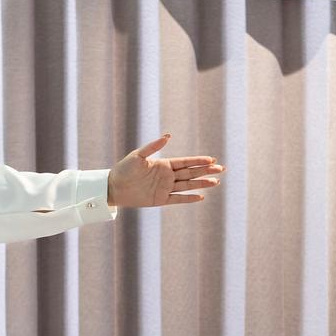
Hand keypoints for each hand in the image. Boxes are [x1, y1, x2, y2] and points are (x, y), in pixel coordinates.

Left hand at [106, 134, 222, 208]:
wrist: (114, 187)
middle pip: (191, 173)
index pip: (186, 162)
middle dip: (206, 171)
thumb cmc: (124, 169)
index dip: (199, 161)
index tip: (212, 159)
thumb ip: (153, 147)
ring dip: (201, 184)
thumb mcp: (138, 156)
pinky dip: (189, 198)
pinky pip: (178, 199)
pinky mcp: (161, 200)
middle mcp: (167, 176)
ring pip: (188, 186)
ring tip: (216, 182)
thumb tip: (168, 136)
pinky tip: (201, 197)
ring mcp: (165, 188)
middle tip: (221, 169)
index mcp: (164, 164)